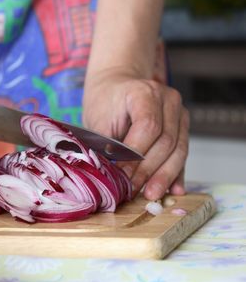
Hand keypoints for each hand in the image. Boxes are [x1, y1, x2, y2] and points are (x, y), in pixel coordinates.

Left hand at [83, 67, 189, 199]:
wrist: (116, 87)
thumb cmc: (105, 104)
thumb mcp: (98, 121)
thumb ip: (107, 145)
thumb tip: (111, 176)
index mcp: (144, 92)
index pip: (148, 126)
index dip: (136, 154)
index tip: (122, 174)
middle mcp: (168, 100)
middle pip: (166, 141)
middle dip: (149, 170)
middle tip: (133, 189)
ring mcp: (179, 113)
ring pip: (178, 150)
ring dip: (164, 176)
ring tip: (151, 194)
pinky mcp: (182, 127)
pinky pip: (182, 153)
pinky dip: (176, 173)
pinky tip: (173, 190)